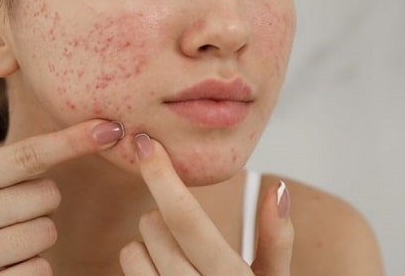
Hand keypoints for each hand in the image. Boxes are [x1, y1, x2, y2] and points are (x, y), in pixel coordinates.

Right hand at [0, 90, 124, 275]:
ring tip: (1, 242)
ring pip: (47, 234)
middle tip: (8, 212)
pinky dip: (31, 270)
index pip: (24, 155)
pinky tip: (2, 268)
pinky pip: (41, 271)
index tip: (108, 129)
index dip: (70, 141)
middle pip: (46, 196)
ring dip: (36, 238)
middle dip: (39, 202)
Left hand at [119, 134, 293, 275]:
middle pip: (153, 228)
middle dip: (162, 217)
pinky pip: (127, 274)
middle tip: (183, 232)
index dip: (162, 176)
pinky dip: (139, 268)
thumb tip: (276, 187)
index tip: (144, 142)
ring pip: (132, 252)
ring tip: (174, 260)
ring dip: (147, 246)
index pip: (186, 219)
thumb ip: (276, 239)